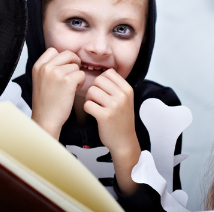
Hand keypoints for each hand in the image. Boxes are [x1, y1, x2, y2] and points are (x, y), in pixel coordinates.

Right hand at [31, 48, 85, 138]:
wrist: (46, 120)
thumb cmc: (46, 103)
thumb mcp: (41, 80)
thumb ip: (49, 68)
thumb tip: (67, 57)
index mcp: (38, 66)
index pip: (53, 50)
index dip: (62, 58)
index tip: (63, 68)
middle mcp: (46, 67)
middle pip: (68, 54)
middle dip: (73, 62)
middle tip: (73, 75)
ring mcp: (56, 73)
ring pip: (75, 66)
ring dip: (77, 75)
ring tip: (70, 88)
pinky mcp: (68, 81)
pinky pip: (81, 75)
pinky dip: (81, 83)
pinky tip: (73, 91)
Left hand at [84, 69, 139, 195]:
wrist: (124, 141)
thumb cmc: (121, 120)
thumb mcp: (126, 100)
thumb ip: (116, 86)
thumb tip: (103, 73)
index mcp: (127, 89)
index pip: (109, 73)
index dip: (101, 80)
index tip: (101, 90)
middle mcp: (122, 96)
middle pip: (98, 80)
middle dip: (93, 88)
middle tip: (95, 99)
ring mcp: (114, 106)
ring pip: (91, 91)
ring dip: (89, 98)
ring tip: (94, 106)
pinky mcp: (105, 116)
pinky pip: (87, 104)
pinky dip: (87, 108)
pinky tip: (93, 113)